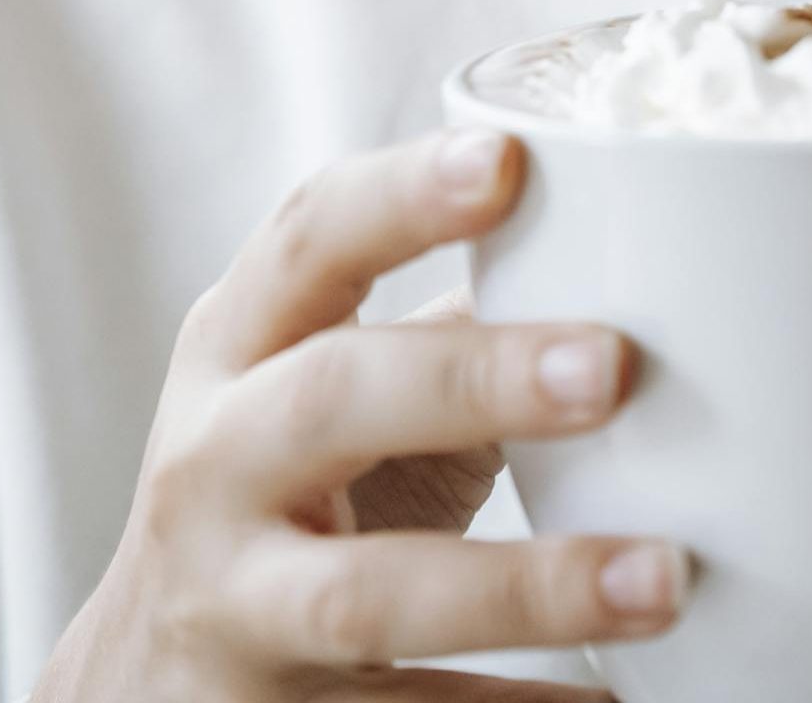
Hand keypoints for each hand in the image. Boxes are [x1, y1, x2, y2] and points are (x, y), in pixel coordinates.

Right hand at [33, 130, 687, 701]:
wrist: (149, 671)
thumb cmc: (281, 489)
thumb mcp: (323, 387)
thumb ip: (448, 331)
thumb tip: (636, 267)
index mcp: (241, 346)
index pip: (308, 240)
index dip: (400, 196)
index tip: (506, 163)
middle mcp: (217, 461)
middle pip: (330, 398)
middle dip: (469, 378)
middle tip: (611, 366)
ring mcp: (233, 599)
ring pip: (365, 593)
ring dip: (523, 585)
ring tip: (661, 578)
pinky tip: (618, 697)